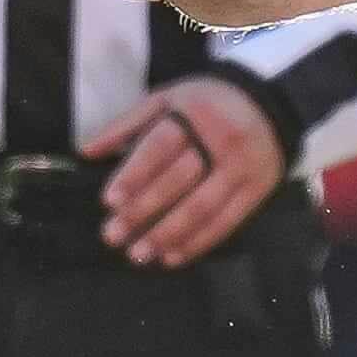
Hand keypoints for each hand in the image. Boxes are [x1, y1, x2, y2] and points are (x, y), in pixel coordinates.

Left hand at [84, 74, 283, 265]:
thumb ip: (127, 125)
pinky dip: (199, 242)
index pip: (160, 147)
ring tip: (139, 254)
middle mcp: (221, 140)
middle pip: (180, 180)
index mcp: (194, 113)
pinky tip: (173, 256)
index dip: (135, 175)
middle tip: (114, 235)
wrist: (271, 102)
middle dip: (144, 210)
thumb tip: (86, 152)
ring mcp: (242, 167)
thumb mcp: (167, 99)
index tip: (110, 201)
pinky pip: (228, 221)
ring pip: (203, 206)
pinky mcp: (259, 189)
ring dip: (169, 234)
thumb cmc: (207, 103)